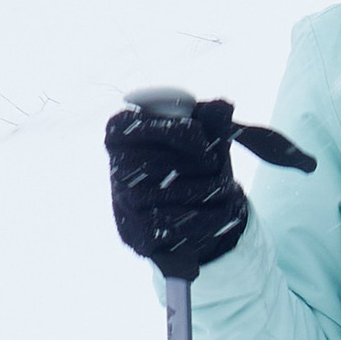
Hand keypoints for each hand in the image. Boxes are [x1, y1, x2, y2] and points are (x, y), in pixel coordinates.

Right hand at [106, 97, 248, 275]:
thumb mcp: (207, 139)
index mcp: (121, 131)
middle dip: (198, 165)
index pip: (138, 126)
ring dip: (206, 190)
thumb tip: (223, 107)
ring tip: (225, 188)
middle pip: (155, 163)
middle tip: (219, 168)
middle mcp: (116, 167)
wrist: (195, 214)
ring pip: (166, 193)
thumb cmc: (196, 164)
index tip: (209, 145)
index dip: (181, 133)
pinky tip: (221, 211)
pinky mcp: (136, 233)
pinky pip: (172, 224)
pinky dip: (205, 217)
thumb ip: (214, 121)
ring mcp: (123, 202)